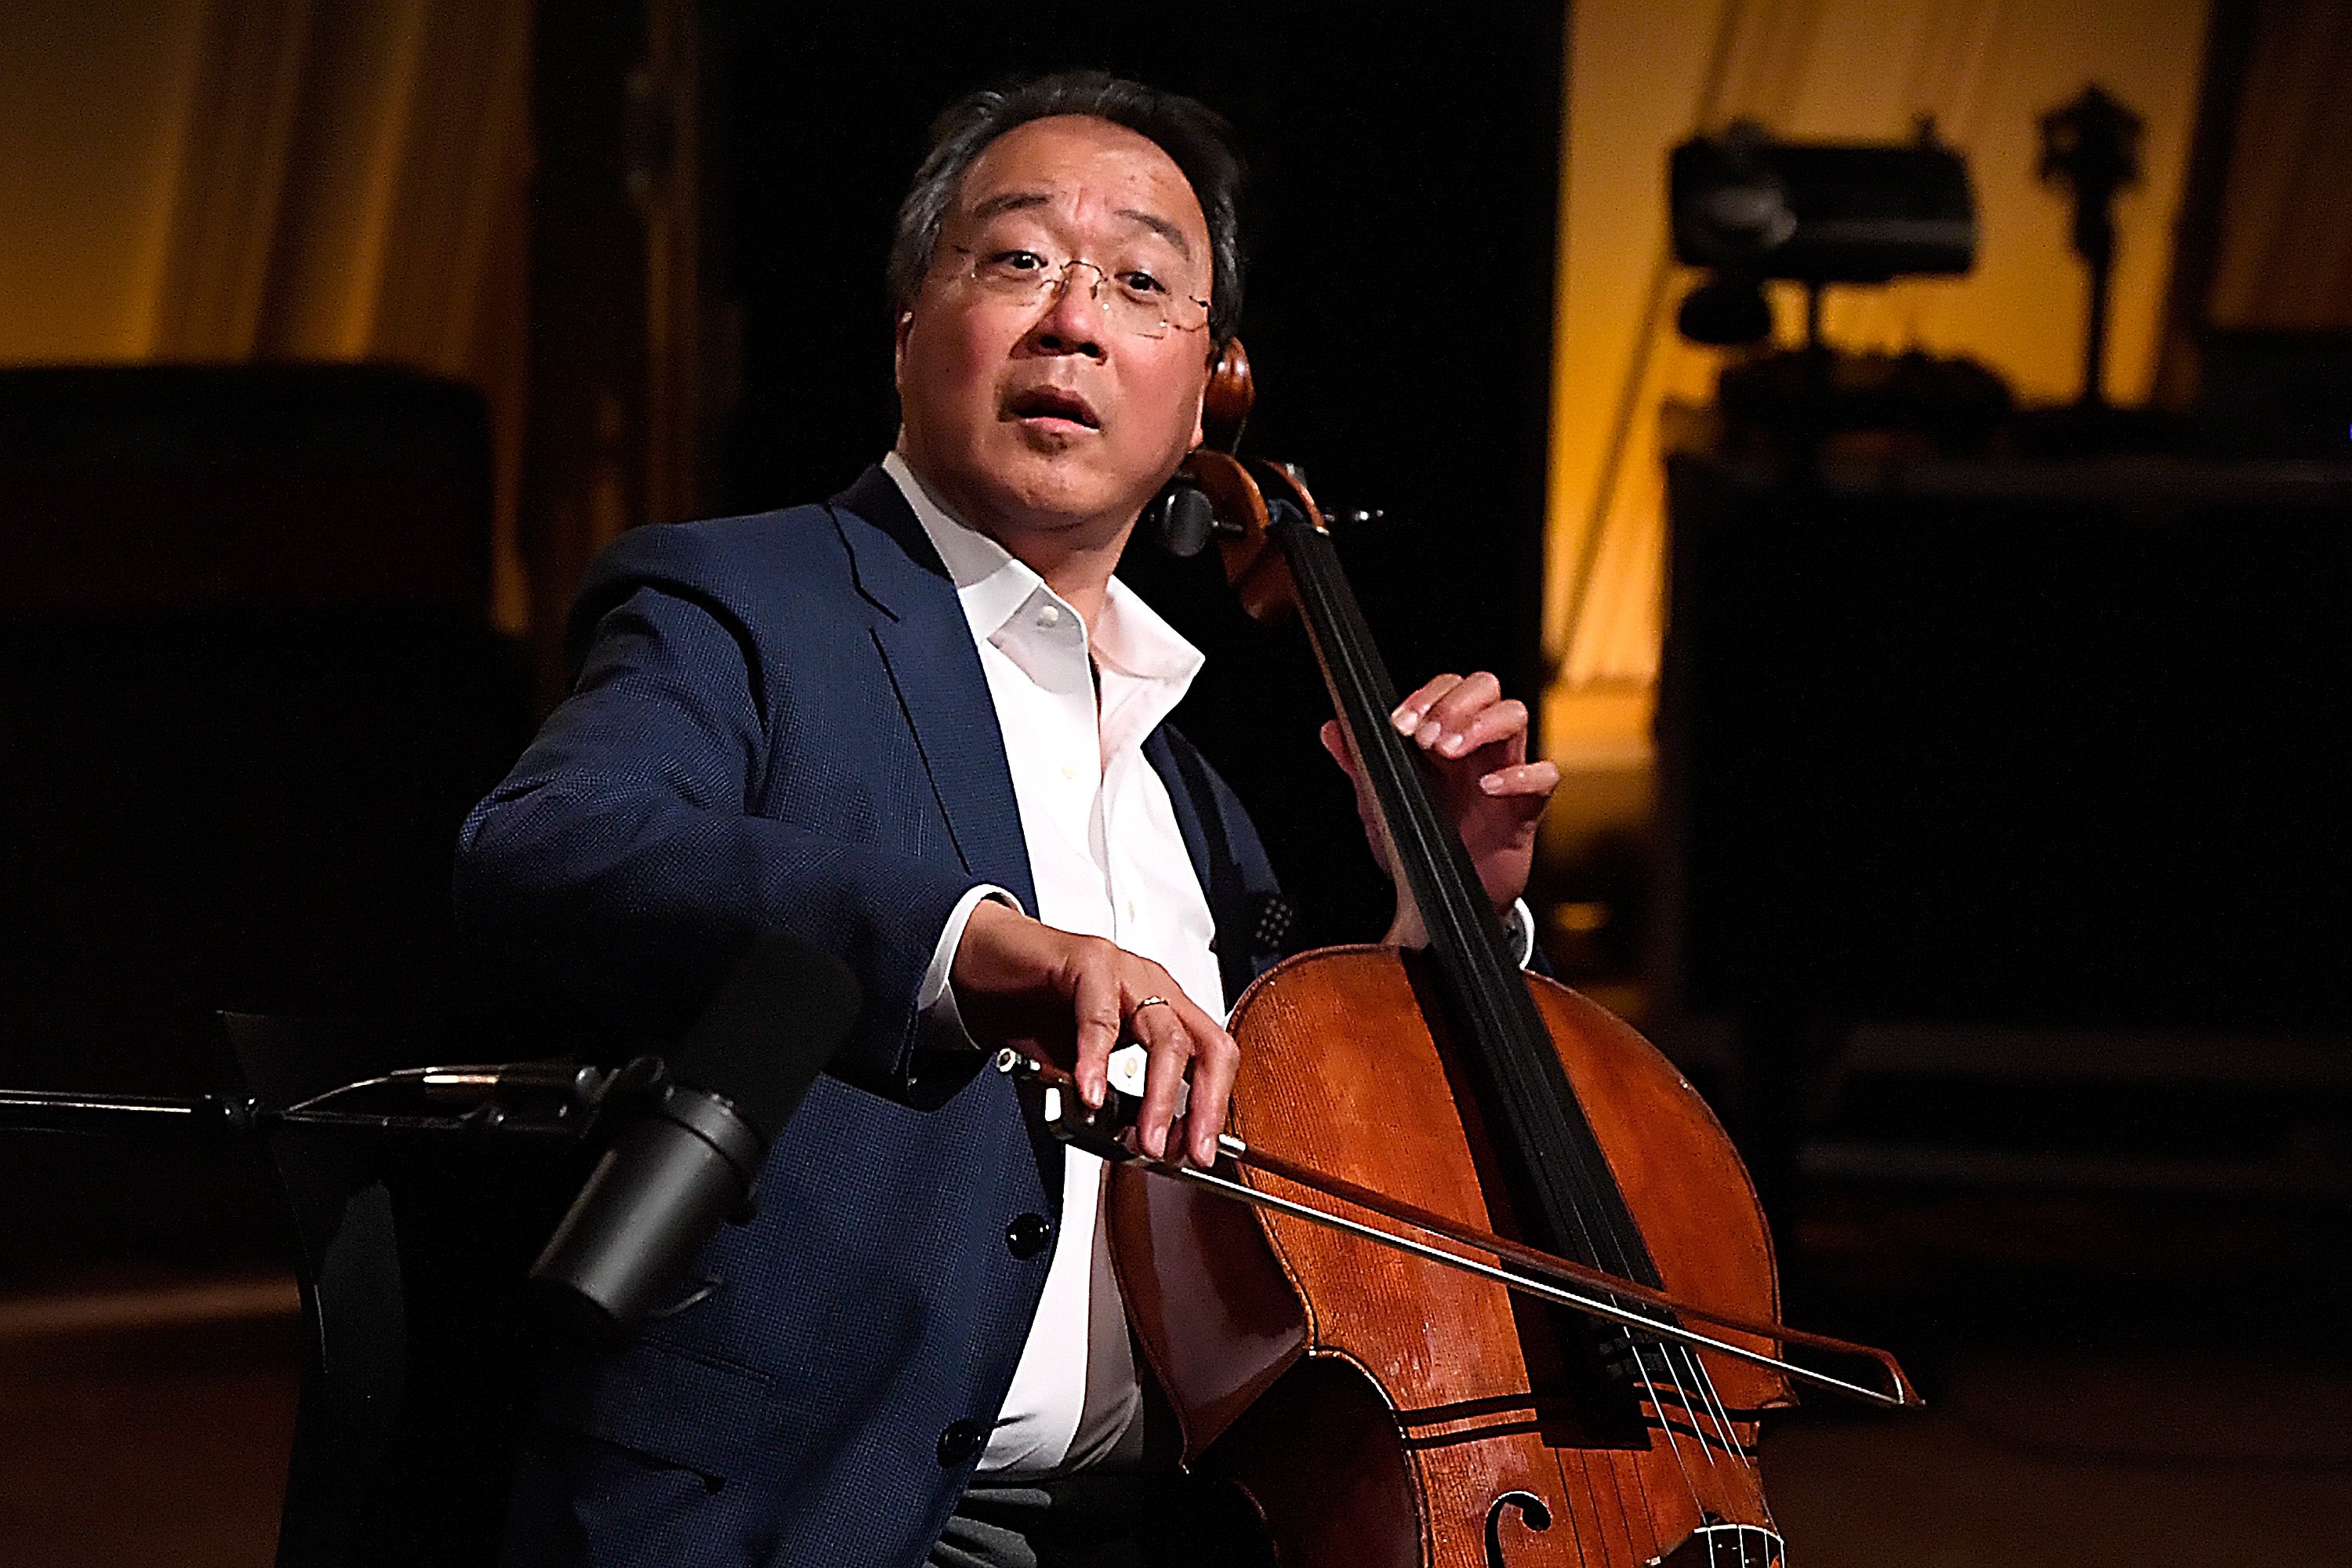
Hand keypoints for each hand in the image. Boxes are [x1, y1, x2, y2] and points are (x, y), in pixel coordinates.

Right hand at [949, 899, 1236, 1166]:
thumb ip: (1114, 1098)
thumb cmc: (1035, 1008)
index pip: (1213, 1059)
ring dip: (1160, 1097)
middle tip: (1185, 1153)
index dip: (1214, 1109)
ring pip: (1166, 1035)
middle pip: (1206, 1047)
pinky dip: (1097, 1061)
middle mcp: (1154, 988)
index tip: (1199, 1153)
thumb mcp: (1085, 1066)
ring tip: (1147, 1138)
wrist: (982, 962)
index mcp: (1164, 1010)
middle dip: (1203, 1107)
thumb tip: (1137, 1142)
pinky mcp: (1086, 960)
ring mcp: (1125, 971)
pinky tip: (1090, 1093)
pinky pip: (1100, 1014)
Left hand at [1320, 671, 1558, 947]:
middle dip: (1456, 704)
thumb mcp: (1378, 803)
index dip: (1427, 696)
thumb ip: (1358, 764)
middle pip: (1486, 687)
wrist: (1436, 900)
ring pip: (1515, 716)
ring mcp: (1503, 771)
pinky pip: (1543, 776)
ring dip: (1482, 725)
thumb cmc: (1414, 843)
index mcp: (1441, 738)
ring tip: (1449, 751)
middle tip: (1427, 738)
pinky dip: (1519, 775)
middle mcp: (1475, 747)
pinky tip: (1487, 787)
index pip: (1447, 688)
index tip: (1401, 724)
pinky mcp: (1525, 808)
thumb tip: (1333, 729)